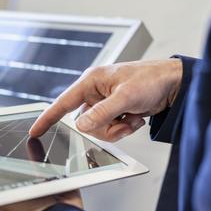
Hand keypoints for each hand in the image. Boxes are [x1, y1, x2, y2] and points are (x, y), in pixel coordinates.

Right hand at [29, 59, 182, 141]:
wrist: (174, 84)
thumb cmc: (151, 79)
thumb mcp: (126, 98)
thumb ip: (101, 113)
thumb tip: (80, 126)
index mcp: (91, 81)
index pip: (63, 102)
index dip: (48, 117)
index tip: (35, 131)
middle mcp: (95, 92)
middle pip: (84, 122)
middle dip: (104, 126)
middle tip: (123, 119)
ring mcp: (105, 102)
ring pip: (97, 128)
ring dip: (117, 128)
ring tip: (132, 116)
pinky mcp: (115, 111)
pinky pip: (110, 128)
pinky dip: (124, 127)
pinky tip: (135, 117)